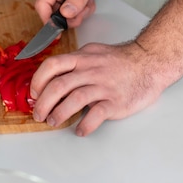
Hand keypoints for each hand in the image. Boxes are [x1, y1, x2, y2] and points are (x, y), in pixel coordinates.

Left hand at [30, 41, 168, 135]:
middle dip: (43, 103)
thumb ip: (75, 62)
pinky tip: (80, 130)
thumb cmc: (121, 60)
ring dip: (59, 114)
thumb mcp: (94, 52)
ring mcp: (104, 86)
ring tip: (54, 121)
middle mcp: (91, 71)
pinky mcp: (116, 102)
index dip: (38, 80)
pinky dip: (85, 125)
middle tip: (38, 114)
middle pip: (59, 86)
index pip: (52, 65)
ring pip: (74, 100)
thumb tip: (53, 74)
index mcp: (83, 58)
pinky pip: (96, 115)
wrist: (149, 63)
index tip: (33, 93)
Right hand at [35, 0, 113, 27]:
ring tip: (88, 2)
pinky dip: (80, 11)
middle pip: (52, 13)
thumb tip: (66, 14)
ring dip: (77, 14)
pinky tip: (87, 1)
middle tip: (83, 11)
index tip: (58, 31)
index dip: (47, 20)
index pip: (42, 4)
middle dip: (69, 18)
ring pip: (62, 16)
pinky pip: (69, 13)